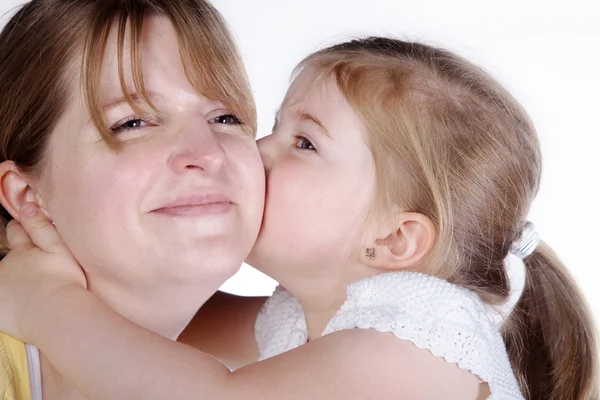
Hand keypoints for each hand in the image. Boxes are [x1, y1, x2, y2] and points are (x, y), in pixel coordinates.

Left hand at [0, 203, 85, 340]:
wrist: (57, 315)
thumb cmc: (64, 281)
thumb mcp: (58, 249)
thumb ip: (41, 227)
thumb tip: (27, 206)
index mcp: (23, 251)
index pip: (17, 231)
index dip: (23, 228)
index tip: (30, 233)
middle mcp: (6, 266)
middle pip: (9, 256)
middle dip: (17, 256)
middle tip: (34, 266)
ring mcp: (1, 288)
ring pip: (5, 276)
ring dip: (13, 277)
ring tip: (31, 287)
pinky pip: (2, 298)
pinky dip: (7, 297)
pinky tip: (19, 302)